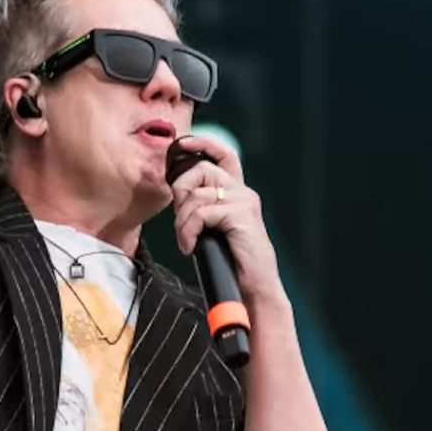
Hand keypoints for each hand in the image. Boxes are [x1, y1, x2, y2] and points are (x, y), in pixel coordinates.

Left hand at [170, 135, 283, 303]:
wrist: (254, 287)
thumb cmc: (231, 260)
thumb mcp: (213, 227)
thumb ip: (200, 207)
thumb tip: (177, 192)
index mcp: (237, 193)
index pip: (225, 155)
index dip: (204, 143)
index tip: (183, 143)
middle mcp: (243, 193)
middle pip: (201, 170)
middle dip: (181, 193)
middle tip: (181, 219)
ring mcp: (244, 203)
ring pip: (197, 195)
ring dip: (182, 221)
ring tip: (187, 240)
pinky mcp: (241, 216)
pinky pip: (200, 213)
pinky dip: (188, 231)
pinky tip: (191, 246)